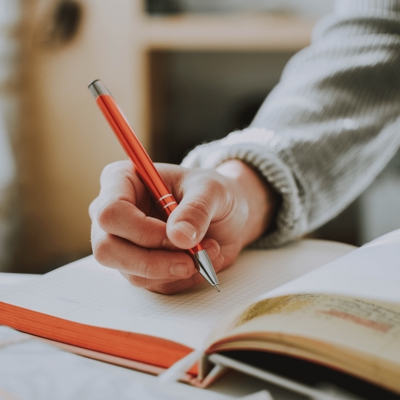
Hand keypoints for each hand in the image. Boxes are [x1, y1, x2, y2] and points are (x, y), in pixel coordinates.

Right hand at [89, 159, 277, 293]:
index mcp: (122, 180)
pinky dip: (181, 278)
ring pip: (131, 272)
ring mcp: (123, 243)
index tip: (179, 236)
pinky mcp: (138, 266)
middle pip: (107, 249)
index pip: (111, 212)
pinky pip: (152, 284)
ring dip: (174, 269)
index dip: (142, 230)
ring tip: (208, 251)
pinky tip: (202, 260)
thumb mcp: (212, 190)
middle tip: (191, 259)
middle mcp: (115, 214)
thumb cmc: (211, 193)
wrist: (225, 213)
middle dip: (153, 261)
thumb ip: (196, 209)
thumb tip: (178, 237)